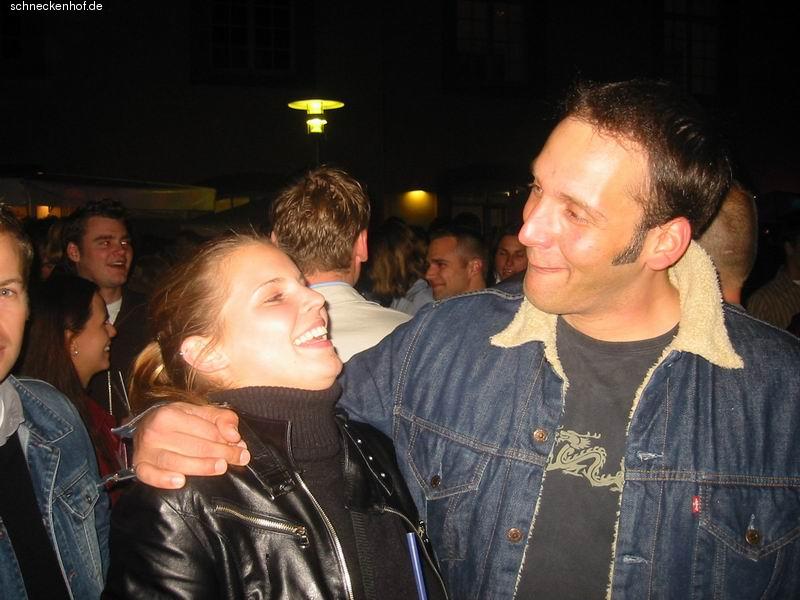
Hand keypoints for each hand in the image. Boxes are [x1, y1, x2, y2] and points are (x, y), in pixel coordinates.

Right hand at [132, 403, 249, 488]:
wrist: (146, 427)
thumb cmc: (179, 421)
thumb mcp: (200, 412)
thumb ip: (222, 418)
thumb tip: (234, 436)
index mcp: (170, 414)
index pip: (205, 431)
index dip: (226, 440)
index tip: (241, 447)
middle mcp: (155, 431)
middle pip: (194, 447)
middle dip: (221, 453)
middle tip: (240, 459)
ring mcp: (145, 450)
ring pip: (176, 462)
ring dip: (201, 466)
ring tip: (221, 467)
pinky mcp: (139, 467)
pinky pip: (149, 475)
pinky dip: (163, 479)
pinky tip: (180, 482)